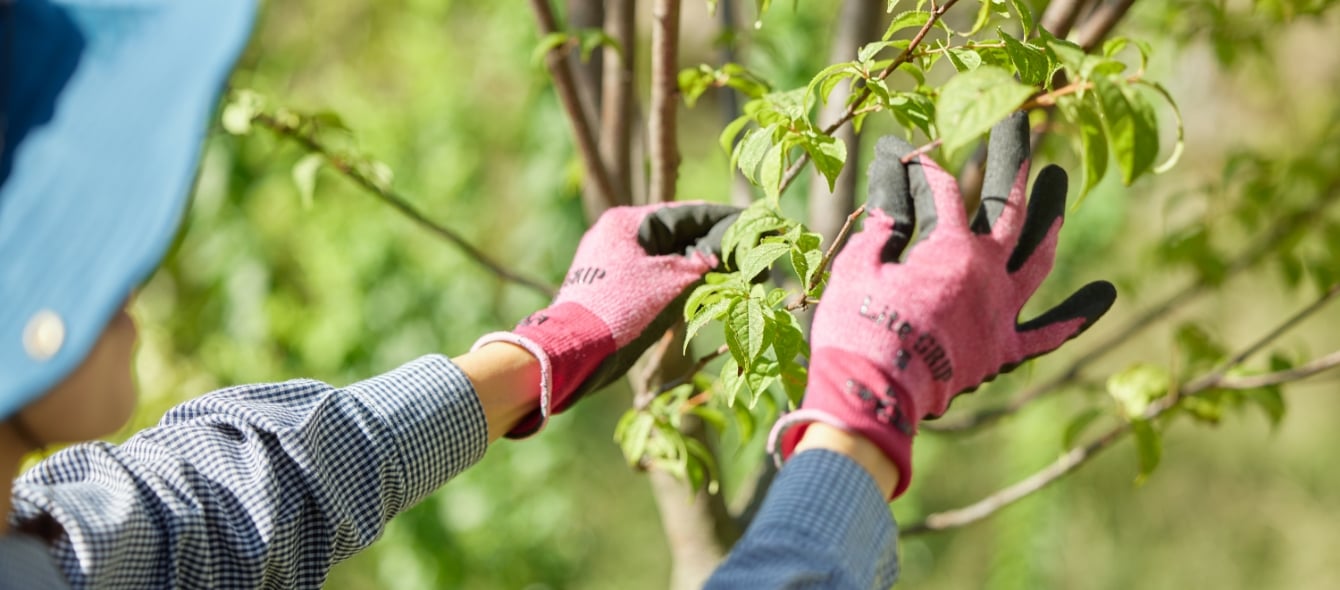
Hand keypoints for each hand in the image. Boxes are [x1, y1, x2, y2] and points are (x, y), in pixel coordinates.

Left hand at [474, 202, 737, 437]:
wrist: (573, 349)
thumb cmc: (618, 309)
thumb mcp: (666, 282)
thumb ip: (697, 265)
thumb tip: (719, 258)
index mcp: (625, 222)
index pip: (683, 213)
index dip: (719, 218)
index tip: (748, 221)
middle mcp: (614, 235)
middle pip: (673, 235)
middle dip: (708, 246)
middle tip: (743, 253)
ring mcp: (609, 262)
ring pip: (663, 258)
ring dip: (692, 267)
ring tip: (729, 272)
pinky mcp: (609, 287)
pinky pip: (651, 277)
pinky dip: (675, 283)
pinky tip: (698, 291)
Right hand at [770, 114, 1115, 497]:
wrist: (874, 395)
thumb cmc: (858, 329)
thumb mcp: (859, 267)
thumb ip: (883, 228)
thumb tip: (892, 198)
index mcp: (952, 247)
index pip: (938, 190)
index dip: (916, 169)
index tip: (899, 155)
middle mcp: (989, 271)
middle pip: (1008, 205)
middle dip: (1011, 159)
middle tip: (1019, 122)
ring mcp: (1002, 310)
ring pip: (1039, 256)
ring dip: (1051, 217)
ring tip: (1060, 183)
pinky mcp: (1002, 350)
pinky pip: (1047, 334)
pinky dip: (1076, 315)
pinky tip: (1105, 294)